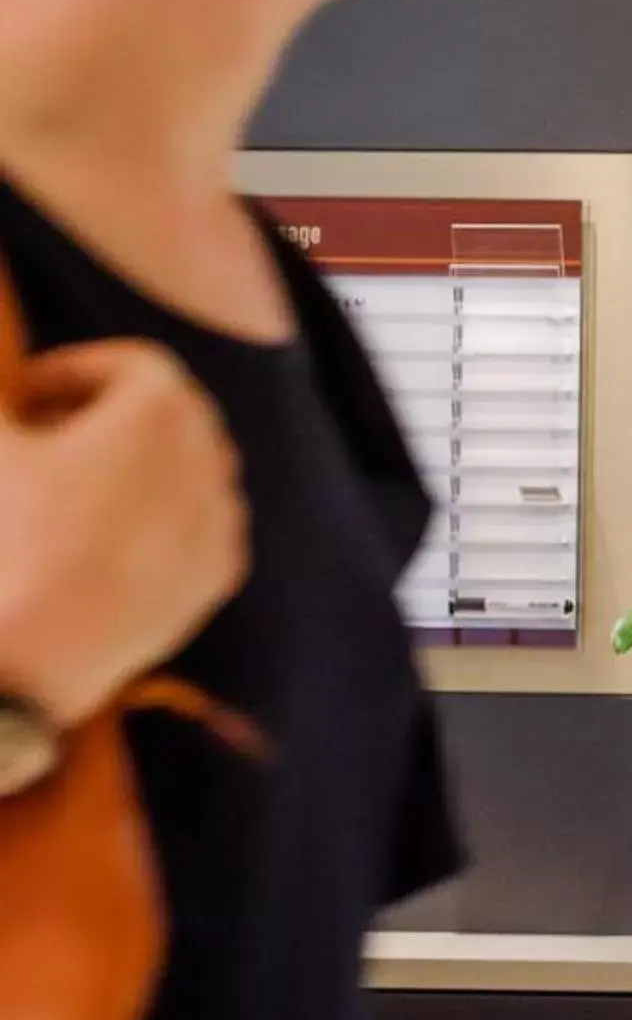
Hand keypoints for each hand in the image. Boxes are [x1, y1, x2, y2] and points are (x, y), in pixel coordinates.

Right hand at [0, 341, 245, 724]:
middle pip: (173, 414)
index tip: (28, 393)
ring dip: (140, 464)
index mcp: (160, 413)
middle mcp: (210, 461)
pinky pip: (200, 526)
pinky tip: (105, 539)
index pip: (133, 362)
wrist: (28, 656)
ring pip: (192, 469)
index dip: (74, 369)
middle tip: (46, 435)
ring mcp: (221, 523)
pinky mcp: (218, 577)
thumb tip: (1, 402)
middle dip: (110, 412)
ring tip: (72, 488)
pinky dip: (161, 516)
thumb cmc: (4, 537)